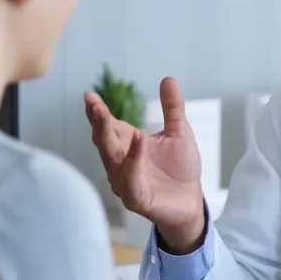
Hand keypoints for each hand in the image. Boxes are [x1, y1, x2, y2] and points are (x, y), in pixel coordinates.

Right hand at [84, 76, 203, 250]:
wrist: (191, 201)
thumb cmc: (181, 168)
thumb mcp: (179, 132)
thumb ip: (172, 108)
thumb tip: (168, 78)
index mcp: (128, 144)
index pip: (108, 126)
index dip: (98, 112)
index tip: (89, 96)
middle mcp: (120, 162)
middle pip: (104, 140)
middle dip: (98, 121)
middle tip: (92, 103)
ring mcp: (125, 181)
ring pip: (112, 159)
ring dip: (108, 138)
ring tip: (105, 116)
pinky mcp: (136, 198)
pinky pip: (130, 179)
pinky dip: (132, 161)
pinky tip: (138, 142)